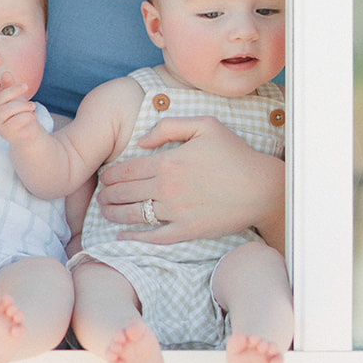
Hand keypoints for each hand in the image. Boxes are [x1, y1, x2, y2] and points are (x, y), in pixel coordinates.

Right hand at [0, 70, 41, 142]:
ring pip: (6, 111)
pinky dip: (27, 116)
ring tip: (33, 105)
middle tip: (25, 85)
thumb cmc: (21, 113)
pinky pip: (16, 121)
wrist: (30, 134)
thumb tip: (5, 73)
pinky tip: (33, 115)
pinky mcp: (10, 134)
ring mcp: (1, 127)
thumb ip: (10, 87)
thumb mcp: (16, 98)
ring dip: (22, 105)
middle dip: (12, 91)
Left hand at [96, 116, 284, 251]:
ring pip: (133, 215)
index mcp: (169, 161)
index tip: (103, 178)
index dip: (109, 176)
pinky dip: (134, 238)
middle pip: (124, 193)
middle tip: (100, 196)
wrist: (261, 187)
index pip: (126, 170)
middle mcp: (167, 188)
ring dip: (114, 214)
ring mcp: (176, 211)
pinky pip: (153, 237)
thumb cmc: (235, 153)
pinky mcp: (187, 230)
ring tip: (105, 212)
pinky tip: (123, 237)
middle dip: (107, 195)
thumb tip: (141, 142)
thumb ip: (168, 127)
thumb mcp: (204, 125)